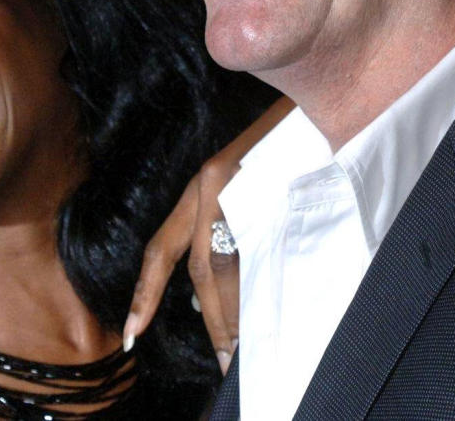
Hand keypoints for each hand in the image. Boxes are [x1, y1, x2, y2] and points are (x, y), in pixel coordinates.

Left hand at [123, 95, 294, 373]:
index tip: (130, 335)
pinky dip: (262, 285)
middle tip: (226, 361)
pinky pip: (261, 249)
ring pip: (228, 264)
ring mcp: (241, 183)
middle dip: (212, 322)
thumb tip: (224, 294)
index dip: (146, 293)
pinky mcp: (272, 184)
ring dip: (236, 314)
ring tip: (248, 350)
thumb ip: (234, 224)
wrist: (323, 92)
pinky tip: (272, 310)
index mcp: (203, 183)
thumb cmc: (293, 141)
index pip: (162, 247)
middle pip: (200, 269)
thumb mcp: (251, 179)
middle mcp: (211, 182)